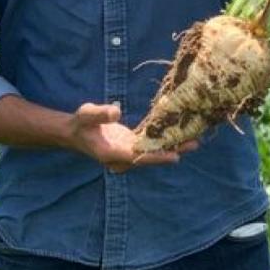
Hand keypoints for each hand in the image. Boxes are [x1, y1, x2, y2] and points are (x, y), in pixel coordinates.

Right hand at [67, 103, 198, 172]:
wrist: (74, 132)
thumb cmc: (80, 123)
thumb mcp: (86, 114)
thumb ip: (100, 114)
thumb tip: (116, 112)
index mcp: (112, 153)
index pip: (138, 157)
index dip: (157, 157)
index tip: (175, 157)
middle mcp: (122, 157)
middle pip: (151, 156)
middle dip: (172, 151)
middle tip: (194, 144)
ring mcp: (127, 152)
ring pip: (153, 152)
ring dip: (172, 146)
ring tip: (193, 140)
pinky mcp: (130, 146)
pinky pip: (149, 145)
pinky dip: (163, 141)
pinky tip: (178, 133)